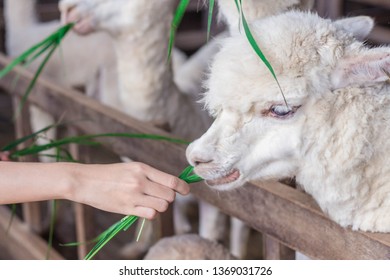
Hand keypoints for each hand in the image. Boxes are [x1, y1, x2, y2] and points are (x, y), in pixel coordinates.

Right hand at [69, 162, 189, 218]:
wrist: (85, 181)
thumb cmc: (109, 174)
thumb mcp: (131, 168)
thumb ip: (149, 176)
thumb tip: (170, 185)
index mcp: (142, 168)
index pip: (171, 180)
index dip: (183, 187)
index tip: (186, 191)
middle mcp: (140, 181)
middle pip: (169, 195)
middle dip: (169, 198)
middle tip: (159, 197)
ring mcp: (133, 195)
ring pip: (162, 206)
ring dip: (160, 207)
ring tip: (149, 203)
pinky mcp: (126, 208)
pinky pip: (150, 215)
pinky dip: (150, 213)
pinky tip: (142, 209)